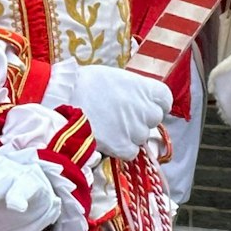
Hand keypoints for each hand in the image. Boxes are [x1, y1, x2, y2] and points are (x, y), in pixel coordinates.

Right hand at [49, 61, 171, 160]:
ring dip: (130, 135)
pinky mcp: (123, 147)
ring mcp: (136, 131)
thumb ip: (133, 90)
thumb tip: (136, 99)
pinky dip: (122, 148)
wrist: (65, 99)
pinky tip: (108, 138)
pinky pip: (131, 152)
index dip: (156, 103)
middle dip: (141, 119)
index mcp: (146, 89)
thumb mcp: (116, 78)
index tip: (145, 105)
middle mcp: (146, 110)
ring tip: (110, 126)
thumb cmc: (86, 83)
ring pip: (142, 137)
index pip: (165, 100)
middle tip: (122, 116)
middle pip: (154, 119)